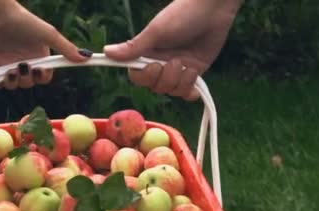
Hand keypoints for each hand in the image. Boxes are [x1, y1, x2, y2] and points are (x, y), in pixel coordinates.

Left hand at [0, 0, 90, 89]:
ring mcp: (10, 65)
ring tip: (12, 70)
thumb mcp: (49, 35)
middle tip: (24, 66)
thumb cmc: (25, 21)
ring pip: (16, 85)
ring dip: (15, 82)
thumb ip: (66, 48)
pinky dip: (2, 83)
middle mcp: (26, 62)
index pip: (45, 76)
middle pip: (31, 83)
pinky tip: (4, 73)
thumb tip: (87, 57)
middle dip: (28, 80)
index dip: (43, 77)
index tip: (40, 70)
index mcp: (40, 56)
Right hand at [104, 0, 240, 100]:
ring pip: (171, 91)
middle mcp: (160, 63)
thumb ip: (133, 47)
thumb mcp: (156, 31)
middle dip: (165, 78)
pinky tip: (193, 75)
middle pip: (154, 87)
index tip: (154, 66)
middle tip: (175, 61)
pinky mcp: (193, 73)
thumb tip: (106, 52)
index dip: (144, 77)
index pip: (137, 76)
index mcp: (147, 53)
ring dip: (180, 80)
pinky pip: (187, 93)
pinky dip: (190, 88)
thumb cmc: (182, 14)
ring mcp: (177, 70)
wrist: (213, 10)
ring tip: (187, 63)